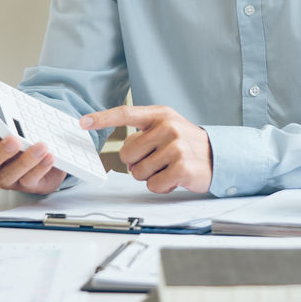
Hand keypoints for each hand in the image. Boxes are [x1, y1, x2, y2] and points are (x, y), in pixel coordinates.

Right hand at [0, 58, 63, 194]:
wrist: (46, 147)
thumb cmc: (23, 129)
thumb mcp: (11, 108)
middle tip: (13, 139)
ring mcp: (10, 176)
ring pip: (9, 175)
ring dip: (25, 161)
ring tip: (41, 145)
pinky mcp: (28, 184)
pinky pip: (30, 180)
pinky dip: (40, 168)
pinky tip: (50, 156)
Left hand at [80, 105, 212, 193]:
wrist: (218, 157)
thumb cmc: (186, 145)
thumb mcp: (167, 129)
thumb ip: (143, 134)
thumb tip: (125, 154)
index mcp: (160, 115)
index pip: (126, 114)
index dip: (102, 118)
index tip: (82, 122)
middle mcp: (168, 127)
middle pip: (127, 154)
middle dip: (137, 163)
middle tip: (157, 160)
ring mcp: (176, 146)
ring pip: (139, 172)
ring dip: (151, 176)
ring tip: (169, 168)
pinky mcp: (182, 166)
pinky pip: (153, 185)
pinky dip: (162, 187)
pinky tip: (175, 178)